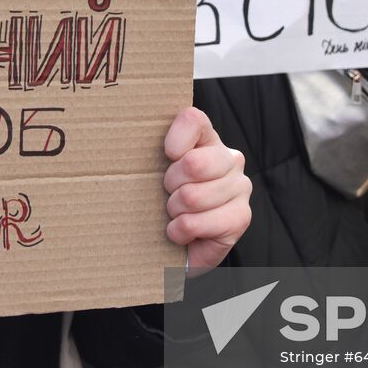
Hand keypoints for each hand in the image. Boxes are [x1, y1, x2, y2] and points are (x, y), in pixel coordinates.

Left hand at [163, 106, 251, 271]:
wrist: (180, 247)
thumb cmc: (164, 202)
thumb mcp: (155, 171)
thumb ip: (152, 149)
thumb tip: (126, 134)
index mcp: (208, 139)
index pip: (193, 120)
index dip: (174, 140)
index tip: (167, 156)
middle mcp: (230, 158)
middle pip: (193, 163)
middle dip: (171, 185)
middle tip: (171, 195)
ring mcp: (240, 187)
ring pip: (192, 196)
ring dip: (175, 212)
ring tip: (178, 214)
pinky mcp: (241, 217)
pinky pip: (196, 222)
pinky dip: (180, 231)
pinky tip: (183, 232)